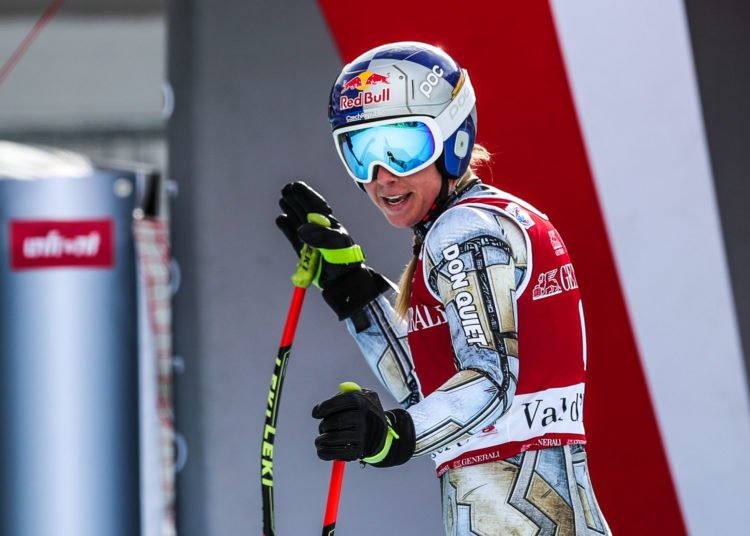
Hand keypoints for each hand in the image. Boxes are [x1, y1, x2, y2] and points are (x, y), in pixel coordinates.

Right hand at [276, 181, 390, 319]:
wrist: (342, 281)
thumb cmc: (343, 261)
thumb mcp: (336, 245)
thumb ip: (321, 236)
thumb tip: (301, 228)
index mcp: (330, 224)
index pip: (316, 206)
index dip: (306, 195)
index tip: (296, 186)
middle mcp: (320, 230)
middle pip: (306, 211)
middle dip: (297, 199)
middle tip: (286, 189)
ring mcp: (311, 240)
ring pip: (298, 221)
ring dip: (291, 210)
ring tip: (283, 199)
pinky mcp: (304, 251)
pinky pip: (293, 236)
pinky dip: (286, 227)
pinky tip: (281, 219)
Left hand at [312, 388, 414, 466]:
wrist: (382, 434)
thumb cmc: (364, 412)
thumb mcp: (360, 398)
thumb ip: (342, 397)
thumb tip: (320, 409)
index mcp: (364, 402)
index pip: (340, 402)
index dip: (325, 407)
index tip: (315, 414)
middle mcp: (365, 418)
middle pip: (336, 421)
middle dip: (324, 425)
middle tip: (322, 428)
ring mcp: (363, 436)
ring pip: (334, 438)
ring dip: (321, 440)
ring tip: (320, 440)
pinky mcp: (360, 451)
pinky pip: (337, 453)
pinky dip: (325, 453)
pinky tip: (322, 450)